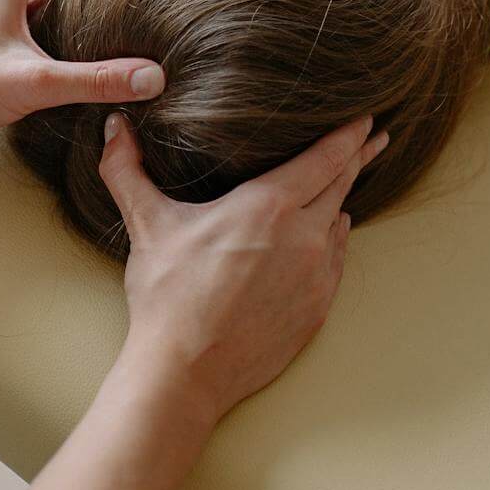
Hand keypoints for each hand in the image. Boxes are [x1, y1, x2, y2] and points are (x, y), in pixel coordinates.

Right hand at [99, 111, 387, 421]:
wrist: (185, 370)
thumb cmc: (168, 296)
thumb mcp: (147, 224)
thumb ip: (127, 169)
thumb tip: (113, 128)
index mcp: (270, 206)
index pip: (327, 158)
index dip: (349, 134)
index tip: (365, 118)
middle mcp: (304, 236)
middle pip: (342, 185)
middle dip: (358, 157)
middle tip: (376, 138)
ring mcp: (316, 276)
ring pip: (339, 225)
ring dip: (340, 203)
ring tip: (341, 187)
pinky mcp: (317, 309)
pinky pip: (335, 263)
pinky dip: (333, 243)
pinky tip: (327, 238)